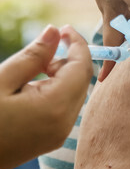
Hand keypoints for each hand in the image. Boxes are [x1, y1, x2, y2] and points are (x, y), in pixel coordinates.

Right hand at [0, 25, 91, 168]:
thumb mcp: (1, 80)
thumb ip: (33, 56)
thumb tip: (55, 31)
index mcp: (55, 107)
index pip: (83, 67)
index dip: (78, 44)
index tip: (64, 28)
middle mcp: (65, 123)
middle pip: (82, 80)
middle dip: (69, 59)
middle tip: (44, 49)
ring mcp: (60, 135)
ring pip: (75, 94)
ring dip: (62, 75)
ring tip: (32, 69)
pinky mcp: (52, 140)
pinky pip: (65, 108)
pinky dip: (57, 91)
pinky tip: (32, 88)